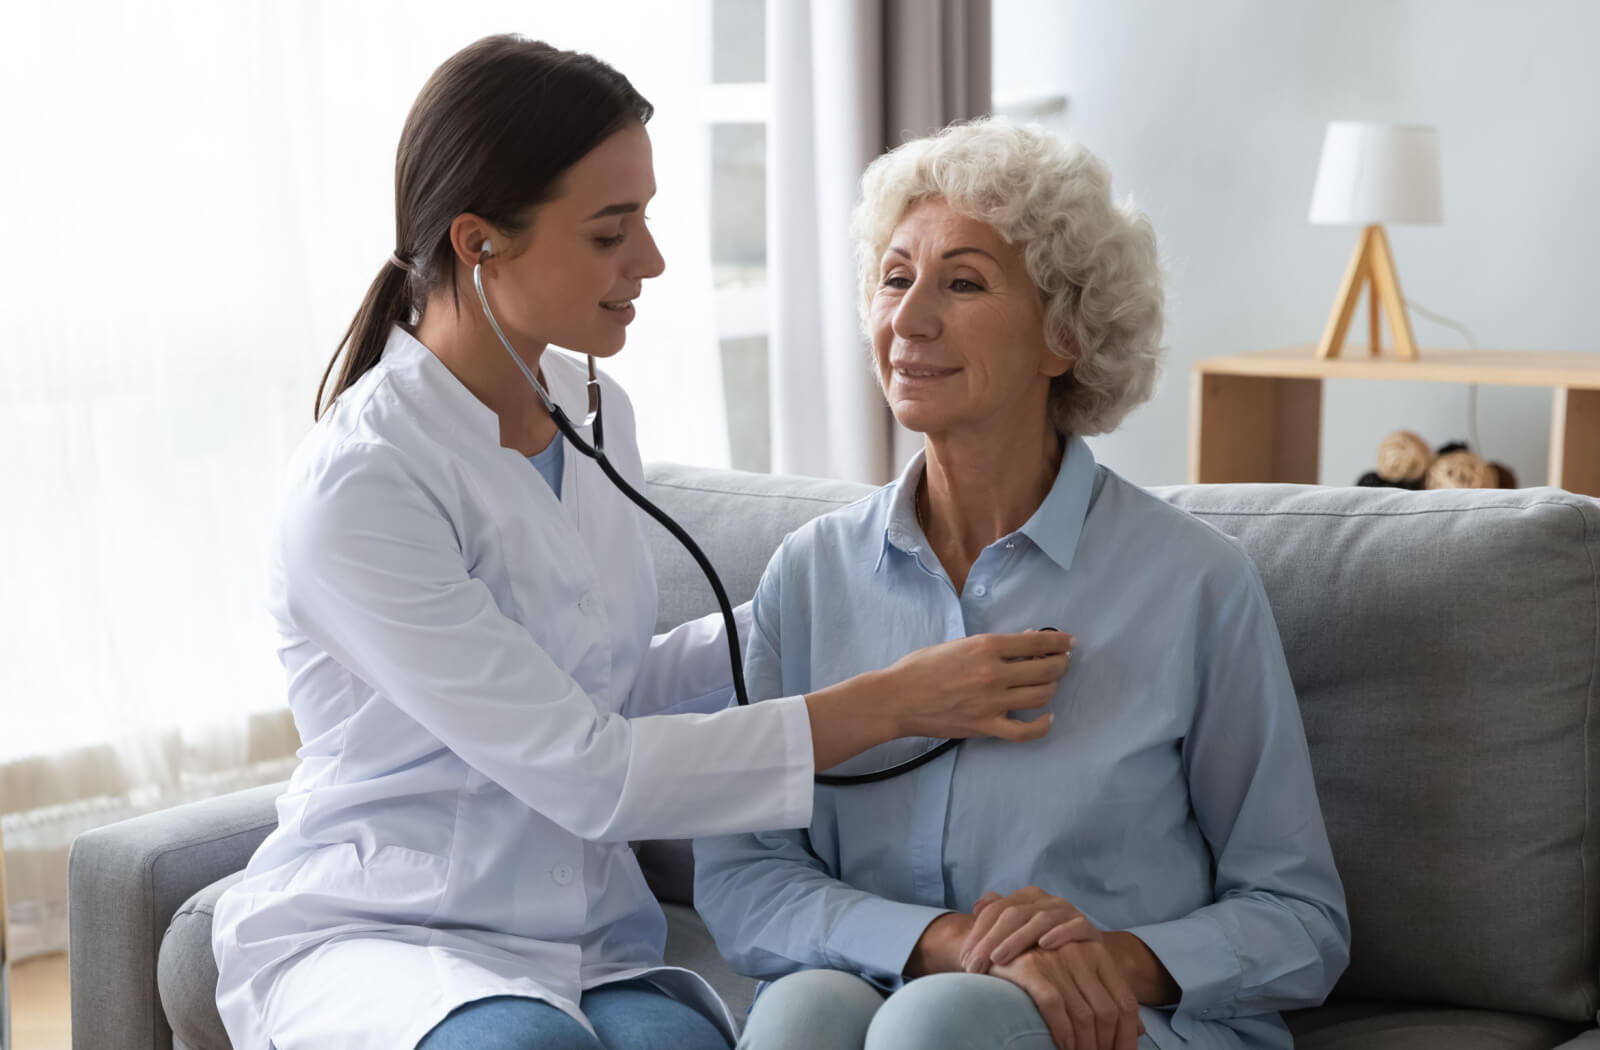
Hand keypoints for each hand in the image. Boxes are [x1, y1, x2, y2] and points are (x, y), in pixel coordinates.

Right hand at [884, 632, 1072, 741]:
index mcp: (986, 647)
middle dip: (1061, 665)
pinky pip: (1025, 731)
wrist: (898, 698)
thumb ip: (992, 645)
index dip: (1059, 642)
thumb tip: (1026, 641)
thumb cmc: (922, 667)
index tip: (1068, 642)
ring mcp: (991, 702)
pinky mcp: (986, 726)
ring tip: (1050, 684)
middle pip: (1046, 670)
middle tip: (1062, 663)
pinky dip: (1042, 726)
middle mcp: (993, 673)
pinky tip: (1046, 718)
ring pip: (1041, 696)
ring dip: (1052, 688)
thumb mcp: (958, 645)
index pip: (1037, 642)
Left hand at [961, 886, 1094, 973]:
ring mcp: (1068, 912)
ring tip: (999, 958)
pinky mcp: (1088, 927)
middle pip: (1014, 914)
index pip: (996, 910)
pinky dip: (1060, 933)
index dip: (978, 933)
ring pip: (1039, 920)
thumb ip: (998, 916)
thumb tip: (977, 907)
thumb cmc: (1043, 947)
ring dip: (1018, 939)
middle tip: (975, 966)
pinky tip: (1045, 944)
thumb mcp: (1019, 932)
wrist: (1084, 957)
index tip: (964, 960)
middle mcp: (1046, 900)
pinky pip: (1074, 926)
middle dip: (991, 940)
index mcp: (1026, 897)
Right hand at [991, 940, 1141, 1049]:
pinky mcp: (1030, 967)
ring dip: (1085, 1046)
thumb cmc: (1040, 963)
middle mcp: (1081, 953)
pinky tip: (1062, 1047)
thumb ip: (1106, 995)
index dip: (1128, 1036)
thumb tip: (1139, 1030)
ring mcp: (1056, 959)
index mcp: (1098, 953)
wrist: (995, 941)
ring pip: (1084, 1015)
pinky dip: (1062, 1034)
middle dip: (1106, 1045)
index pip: (1126, 1002)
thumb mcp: (1078, 971)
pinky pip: (1055, 1008)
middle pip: (1108, 1012)